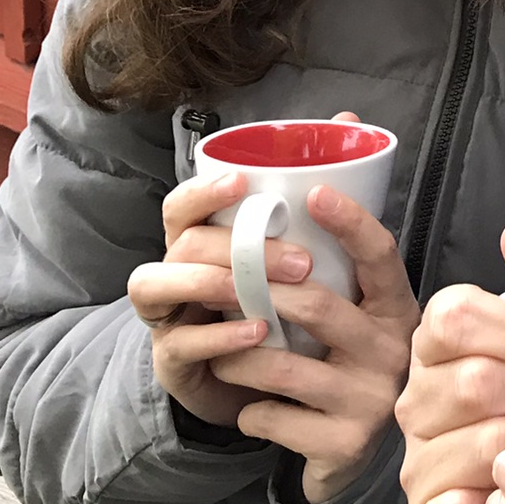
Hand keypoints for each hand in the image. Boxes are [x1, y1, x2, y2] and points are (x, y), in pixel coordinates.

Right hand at [128, 169, 310, 427]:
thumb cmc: (281, 300)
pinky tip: (258, 332)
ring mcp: (167, 317)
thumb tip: (348, 118)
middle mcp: (175, 272)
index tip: (242, 182)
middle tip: (300, 260)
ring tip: (262, 294)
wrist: (268, 385)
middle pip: (182, 243)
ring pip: (157, 286)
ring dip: (211, 283)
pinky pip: (181, 345)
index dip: (203, 191)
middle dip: (235, 246)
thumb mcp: (302, 247)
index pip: (183, 205)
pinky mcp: (172, 363)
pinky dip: (218, 337)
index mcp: (201, 241)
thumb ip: (317, 190)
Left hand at [210, 183, 419, 502]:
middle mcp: (393, 350)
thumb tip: (345, 118)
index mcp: (398, 308)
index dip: (352, 222)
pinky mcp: (344, 445)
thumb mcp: (356, 310)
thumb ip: (342, 240)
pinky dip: (248, 409)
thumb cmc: (344, 362)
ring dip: (236, 355)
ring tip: (221, 351)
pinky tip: (250, 407)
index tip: (315, 192)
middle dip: (253, 291)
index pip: (381, 255)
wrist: (352, 456)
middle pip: (315, 305)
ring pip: (281, 365)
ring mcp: (372, 400)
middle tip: (212, 285)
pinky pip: (271, 416)